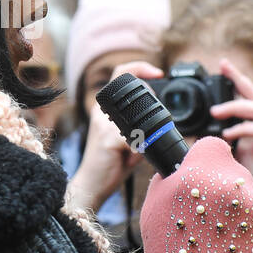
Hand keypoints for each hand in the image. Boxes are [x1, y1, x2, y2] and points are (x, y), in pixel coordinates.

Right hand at [66, 62, 161, 214]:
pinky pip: (134, 139)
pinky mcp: (107, 139)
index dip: (140, 67)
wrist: (91, 185)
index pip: (121, 73)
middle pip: (128, 86)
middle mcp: (102, 112)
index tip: (158, 73)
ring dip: (145, 131)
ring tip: (139, 147)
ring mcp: (103, 124)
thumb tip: (161, 124)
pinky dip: (139, 150)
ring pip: (136, 116)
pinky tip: (133, 159)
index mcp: (106, 109)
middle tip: (155, 122)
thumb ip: (141, 128)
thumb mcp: (128, 140)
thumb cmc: (111, 164)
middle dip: (150, 101)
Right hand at [139, 135, 252, 252]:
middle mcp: (239, 180)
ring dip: (238, 211)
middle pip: (233, 172)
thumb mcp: (155, 202)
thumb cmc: (172, 247)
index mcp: (206, 167)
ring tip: (219, 240)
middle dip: (221, 187)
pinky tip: (236, 250)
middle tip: (205, 216)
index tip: (199, 175)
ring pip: (250, 198)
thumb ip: (171, 175)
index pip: (212, 145)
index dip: (204, 160)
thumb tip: (181, 166)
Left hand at [209, 57, 252, 204]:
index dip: (237, 81)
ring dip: (234, 108)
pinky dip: (243, 130)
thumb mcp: (243, 153)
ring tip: (215, 112)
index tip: (223, 66)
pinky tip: (228, 135)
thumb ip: (231, 139)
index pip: (250, 96)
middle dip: (239, 79)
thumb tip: (208, 132)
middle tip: (223, 66)